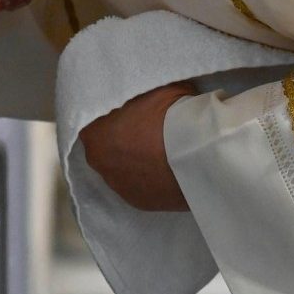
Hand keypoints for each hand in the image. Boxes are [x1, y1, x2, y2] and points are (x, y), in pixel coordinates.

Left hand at [80, 82, 196, 210]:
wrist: (199, 155)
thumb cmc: (170, 116)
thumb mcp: (156, 90)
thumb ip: (141, 93)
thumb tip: (146, 92)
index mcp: (95, 134)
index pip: (94, 124)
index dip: (112, 119)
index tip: (129, 115)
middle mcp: (99, 163)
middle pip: (105, 148)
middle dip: (120, 141)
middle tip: (145, 132)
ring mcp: (119, 186)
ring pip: (120, 169)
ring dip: (133, 162)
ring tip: (158, 152)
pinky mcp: (139, 203)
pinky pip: (138, 186)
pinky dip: (147, 179)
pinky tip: (164, 169)